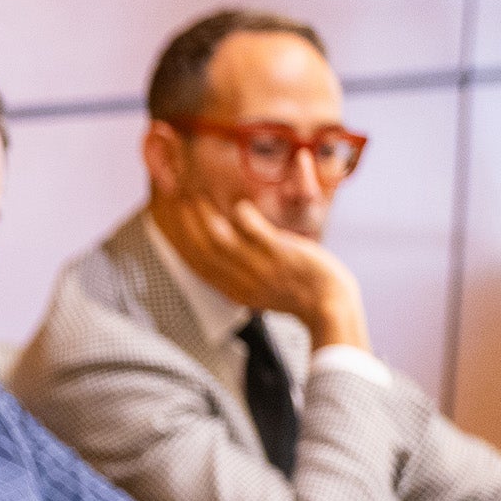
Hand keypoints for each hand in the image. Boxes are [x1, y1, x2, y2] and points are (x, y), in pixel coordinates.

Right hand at [153, 192, 367, 349]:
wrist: (328, 306)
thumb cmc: (300, 296)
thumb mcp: (259, 292)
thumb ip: (238, 277)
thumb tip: (225, 257)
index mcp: (231, 289)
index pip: (196, 261)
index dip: (179, 237)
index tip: (172, 216)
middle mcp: (238, 279)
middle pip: (200, 248)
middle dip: (184, 221)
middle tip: (178, 196)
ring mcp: (258, 267)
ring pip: (219, 240)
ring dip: (206, 215)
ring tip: (200, 193)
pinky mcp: (279, 255)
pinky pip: (253, 231)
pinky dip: (243, 215)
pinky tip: (240, 203)